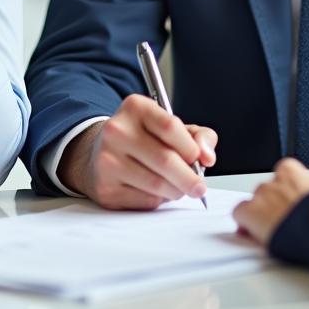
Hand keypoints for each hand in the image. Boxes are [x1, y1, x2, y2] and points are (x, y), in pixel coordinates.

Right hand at [59, 94, 217, 210]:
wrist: (101, 154)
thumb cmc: (143, 140)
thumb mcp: (171, 127)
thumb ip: (198, 136)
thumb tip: (208, 157)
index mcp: (135, 107)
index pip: (170, 126)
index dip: (190, 147)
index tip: (199, 159)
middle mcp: (117, 130)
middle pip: (165, 159)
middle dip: (190, 178)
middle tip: (199, 187)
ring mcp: (107, 159)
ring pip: (157, 184)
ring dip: (175, 191)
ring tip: (176, 188)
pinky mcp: (105, 187)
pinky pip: (144, 201)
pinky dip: (158, 201)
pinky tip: (154, 191)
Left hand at [232, 159, 308, 244]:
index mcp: (292, 171)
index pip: (282, 178)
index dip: (288, 195)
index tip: (293, 207)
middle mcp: (274, 180)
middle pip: (268, 191)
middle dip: (275, 206)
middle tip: (287, 224)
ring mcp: (261, 196)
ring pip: (255, 203)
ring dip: (262, 216)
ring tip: (277, 234)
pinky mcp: (250, 212)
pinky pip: (239, 214)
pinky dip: (245, 225)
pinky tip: (257, 236)